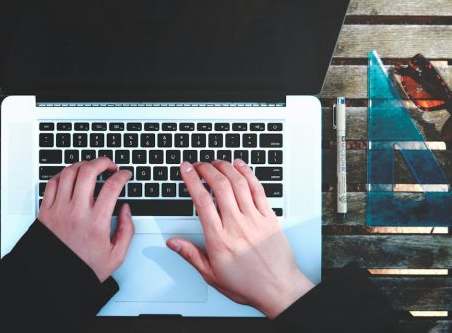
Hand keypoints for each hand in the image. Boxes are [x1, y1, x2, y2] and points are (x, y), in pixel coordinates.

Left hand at [38, 157, 133, 281]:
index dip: (122, 175)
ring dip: (83, 165)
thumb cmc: (83, 268)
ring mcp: (59, 209)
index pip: (112, 187)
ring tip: (91, 168)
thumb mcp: (116, 256)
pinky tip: (71, 177)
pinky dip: (63, 174)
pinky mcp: (46, 211)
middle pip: (88, 171)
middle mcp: (76, 212)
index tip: (125, 175)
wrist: (55, 280)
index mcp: (96, 223)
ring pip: (70, 173)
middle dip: (103, 162)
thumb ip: (127, 230)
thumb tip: (126, 209)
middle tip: (109, 165)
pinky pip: (53, 182)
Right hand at [166, 159, 314, 318]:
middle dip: (206, 169)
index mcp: (219, 239)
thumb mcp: (212, 275)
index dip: (191, 180)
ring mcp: (255, 220)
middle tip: (198, 164)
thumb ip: (191, 255)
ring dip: (225, 167)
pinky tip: (240, 166)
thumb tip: (173, 243)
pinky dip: (248, 173)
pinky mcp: (269, 217)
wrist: (278, 289)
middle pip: (220, 187)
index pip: (202, 202)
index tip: (185, 170)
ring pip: (238, 183)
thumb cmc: (247, 284)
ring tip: (215, 162)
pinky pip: (258, 189)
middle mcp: (237, 226)